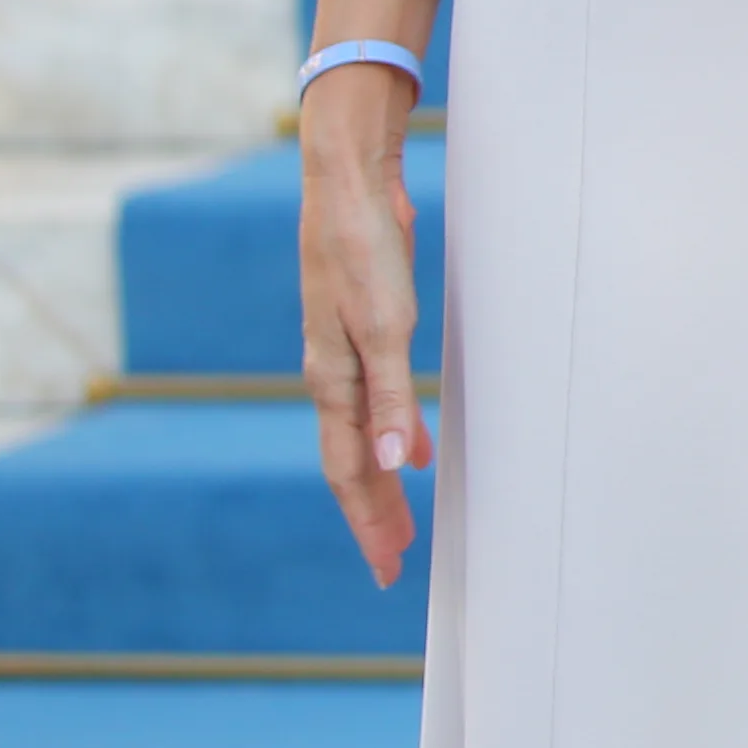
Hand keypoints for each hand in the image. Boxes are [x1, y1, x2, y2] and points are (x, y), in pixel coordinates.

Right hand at [296, 0, 439, 587]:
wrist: (349, 181)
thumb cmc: (364, 248)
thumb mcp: (384, 324)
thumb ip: (389, 396)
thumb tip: (398, 466)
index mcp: (333, 380)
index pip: (349, 470)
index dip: (369, 519)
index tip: (388, 567)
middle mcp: (332, 373)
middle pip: (352, 461)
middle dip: (372, 513)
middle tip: (393, 564)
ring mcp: (344, 350)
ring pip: (362, 433)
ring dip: (383, 478)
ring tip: (403, 518)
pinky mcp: (362, 326)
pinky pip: (375, 398)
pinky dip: (393, 430)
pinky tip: (415, 445)